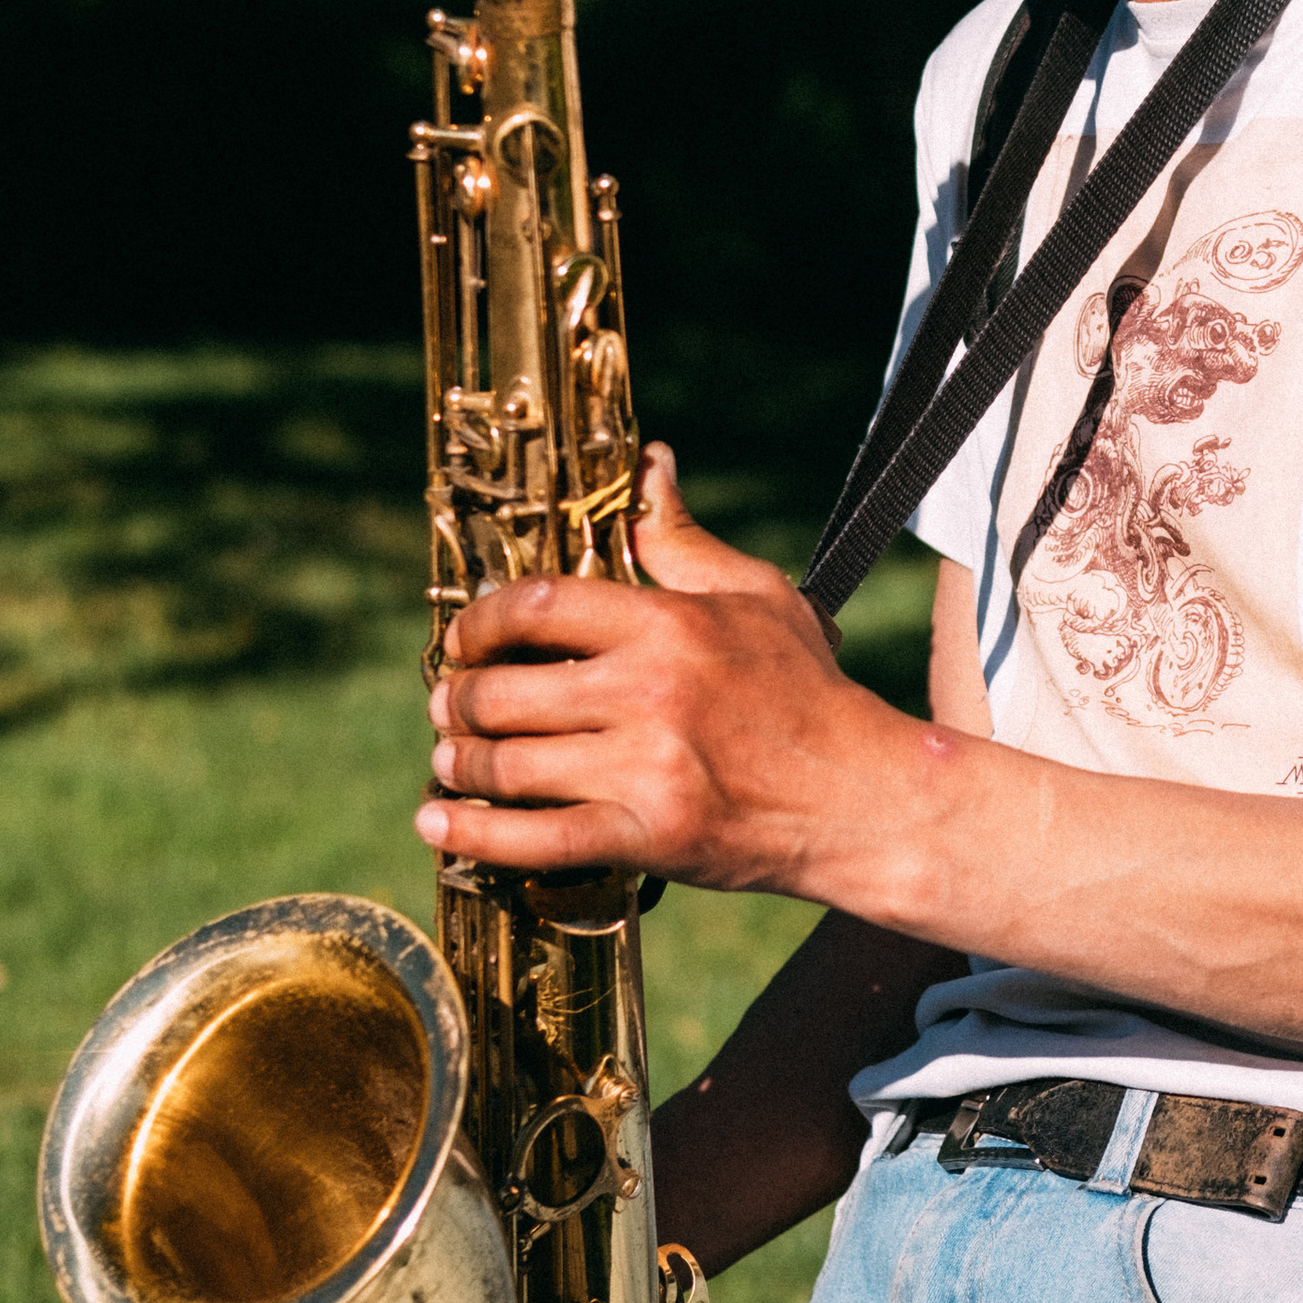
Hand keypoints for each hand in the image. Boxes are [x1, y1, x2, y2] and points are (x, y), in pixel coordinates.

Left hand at [415, 444, 875, 888]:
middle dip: (458, 701)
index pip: (537, 607)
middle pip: (504, 693)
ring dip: (458, 764)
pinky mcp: (649, 837)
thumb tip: (649, 463)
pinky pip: (537, 839)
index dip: (479, 623)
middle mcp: (648, 692)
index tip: (464, 639)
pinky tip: (439, 826)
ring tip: (449, 761)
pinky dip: (476, 836)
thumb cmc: (808, 690)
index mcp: (667, 625)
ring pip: (508, 765)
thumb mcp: (756, 596)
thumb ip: (682, 537)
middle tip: (448, 707)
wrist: (862, 798)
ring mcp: (645, 768)